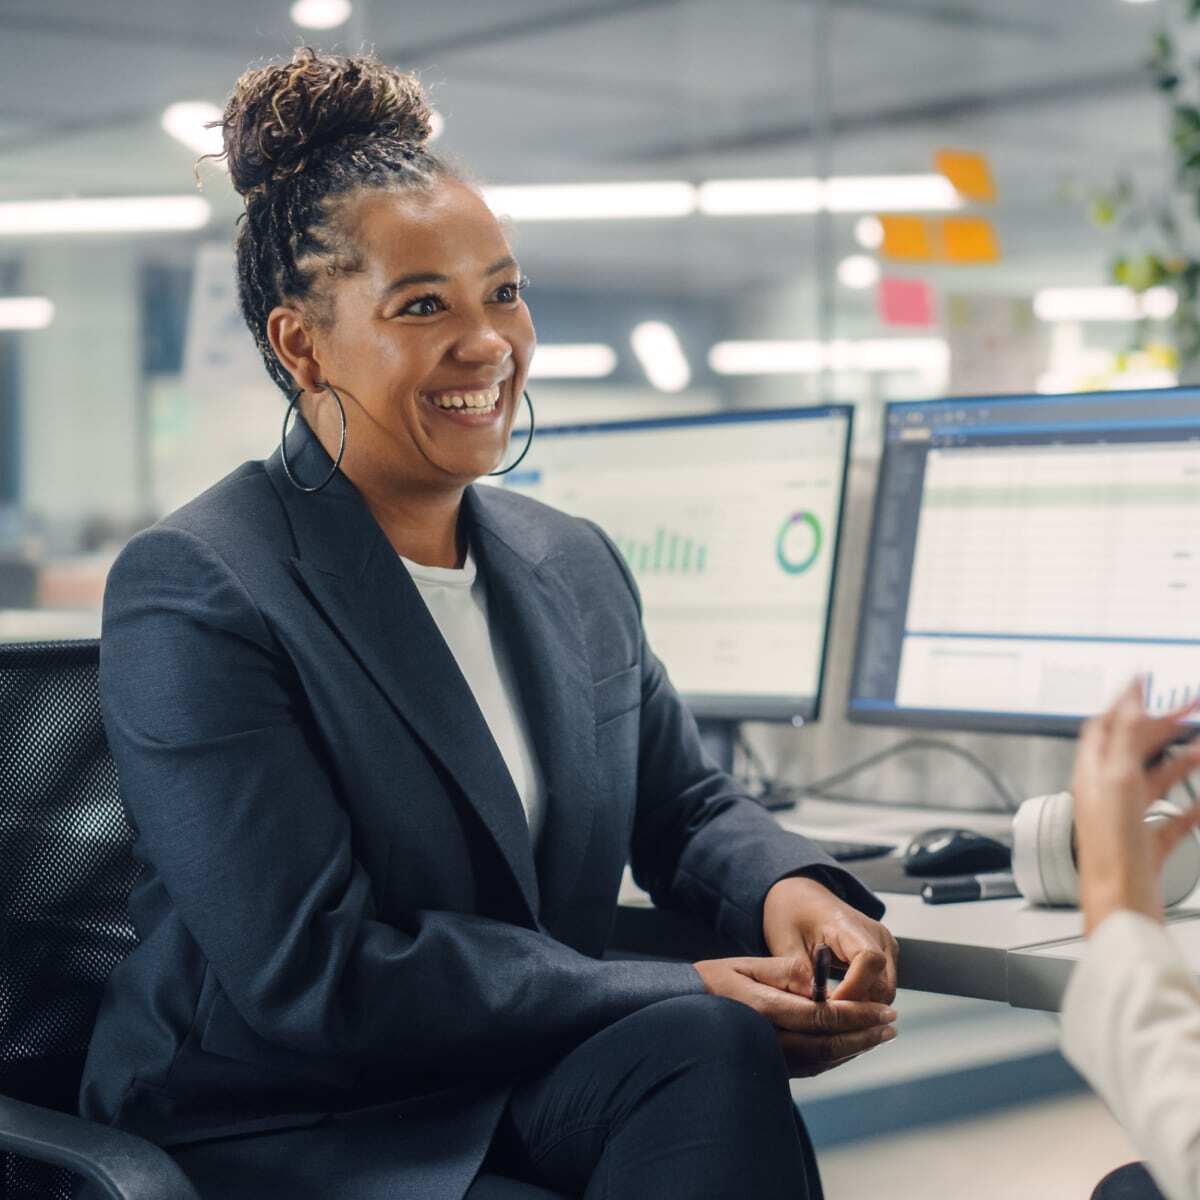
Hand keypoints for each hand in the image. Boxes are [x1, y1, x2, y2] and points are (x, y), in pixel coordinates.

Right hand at [692, 955, 896, 1076]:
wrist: (682, 1009)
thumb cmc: (713, 982)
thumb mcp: (747, 964)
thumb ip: (785, 971)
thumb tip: (820, 981)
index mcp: (764, 1009)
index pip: (823, 1016)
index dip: (858, 1015)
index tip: (884, 1009)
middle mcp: (768, 1040)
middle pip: (828, 1044)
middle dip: (864, 1034)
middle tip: (892, 1024)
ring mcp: (770, 1058)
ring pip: (823, 1060)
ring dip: (855, 1048)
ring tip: (879, 1034)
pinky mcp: (771, 1067)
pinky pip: (811, 1066)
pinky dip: (836, 1056)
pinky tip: (850, 1045)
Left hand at [761, 875, 898, 1003]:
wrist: (800, 897)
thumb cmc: (792, 914)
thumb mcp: (786, 942)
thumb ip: (800, 975)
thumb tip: (814, 1007)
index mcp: (849, 923)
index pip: (869, 959)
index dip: (853, 989)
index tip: (831, 1006)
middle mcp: (876, 934)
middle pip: (882, 983)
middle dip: (857, 1007)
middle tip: (827, 1019)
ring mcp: (884, 946)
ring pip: (885, 992)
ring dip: (862, 1007)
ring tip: (831, 1014)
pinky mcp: (884, 957)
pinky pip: (881, 988)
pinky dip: (864, 1001)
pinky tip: (840, 1005)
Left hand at [1073, 681, 1199, 934]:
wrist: (1120, 908)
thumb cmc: (1110, 853)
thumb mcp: (1118, 784)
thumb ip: (1123, 743)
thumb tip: (1129, 705)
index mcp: (1093, 776)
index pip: (1105, 725)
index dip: (1125, 699)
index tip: (1145, 678)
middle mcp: (1106, 794)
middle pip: (1134, 748)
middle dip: (1163, 724)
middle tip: (1192, 706)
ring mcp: (1127, 820)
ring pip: (1156, 779)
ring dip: (1182, 759)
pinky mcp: (1147, 846)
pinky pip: (1173, 818)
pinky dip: (1191, 804)